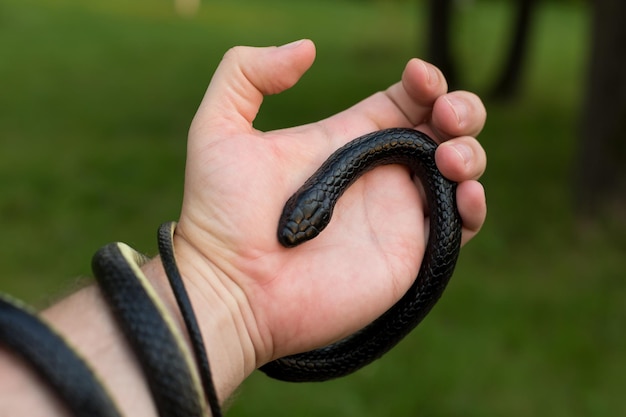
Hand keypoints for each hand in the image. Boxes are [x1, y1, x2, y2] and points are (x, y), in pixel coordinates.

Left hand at [174, 40, 486, 377]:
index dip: (424, 81)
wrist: (231, 291)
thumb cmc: (219, 216)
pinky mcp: (411, 253)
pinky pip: (462, 225)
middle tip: (445, 116)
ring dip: (471, 152)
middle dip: (460, 110)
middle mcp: (378, 174)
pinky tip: (465, 193)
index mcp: (345, 141)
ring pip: (460, 171)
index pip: (404, 101)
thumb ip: (246, 73)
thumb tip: (306, 50)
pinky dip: (477, 205)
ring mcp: (397, 214)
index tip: (419, 78)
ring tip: (449, 158)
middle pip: (441, 129)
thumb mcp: (217, 129)